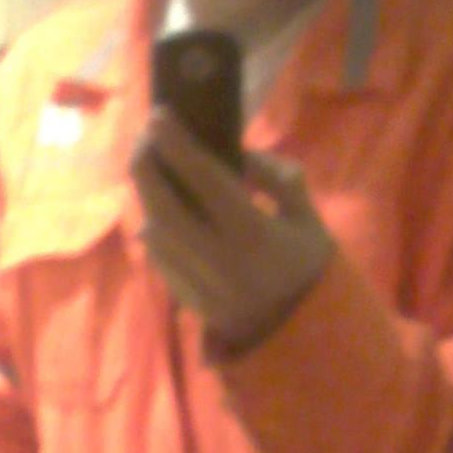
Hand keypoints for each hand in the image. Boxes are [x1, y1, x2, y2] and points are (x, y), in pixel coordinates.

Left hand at [131, 108, 333, 350]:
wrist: (302, 336)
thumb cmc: (308, 270)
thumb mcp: (308, 219)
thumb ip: (280, 180)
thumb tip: (241, 154)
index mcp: (251, 231)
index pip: (203, 178)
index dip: (176, 144)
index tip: (158, 116)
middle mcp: (216, 256)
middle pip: (163, 204)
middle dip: (146, 168)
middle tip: (143, 140)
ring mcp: (197, 281)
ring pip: (154, 232)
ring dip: (146, 198)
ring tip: (150, 171)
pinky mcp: (186, 299)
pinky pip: (158, 258)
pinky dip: (153, 230)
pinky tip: (159, 213)